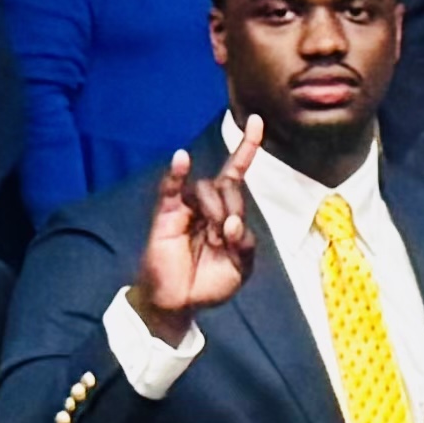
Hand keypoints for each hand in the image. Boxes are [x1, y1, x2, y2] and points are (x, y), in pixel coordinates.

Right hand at [127, 120, 265, 336]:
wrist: (179, 302)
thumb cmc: (210, 283)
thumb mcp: (241, 268)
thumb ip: (245, 244)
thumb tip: (232, 223)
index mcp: (227, 212)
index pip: (237, 173)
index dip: (247, 148)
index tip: (256, 121)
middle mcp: (208, 204)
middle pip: (228, 185)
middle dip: (233, 208)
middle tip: (227, 237)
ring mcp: (187, 207)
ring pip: (207, 189)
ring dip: (216, 211)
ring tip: (213, 238)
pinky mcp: (167, 215)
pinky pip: (171, 188)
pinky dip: (176, 172)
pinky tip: (181, 159)